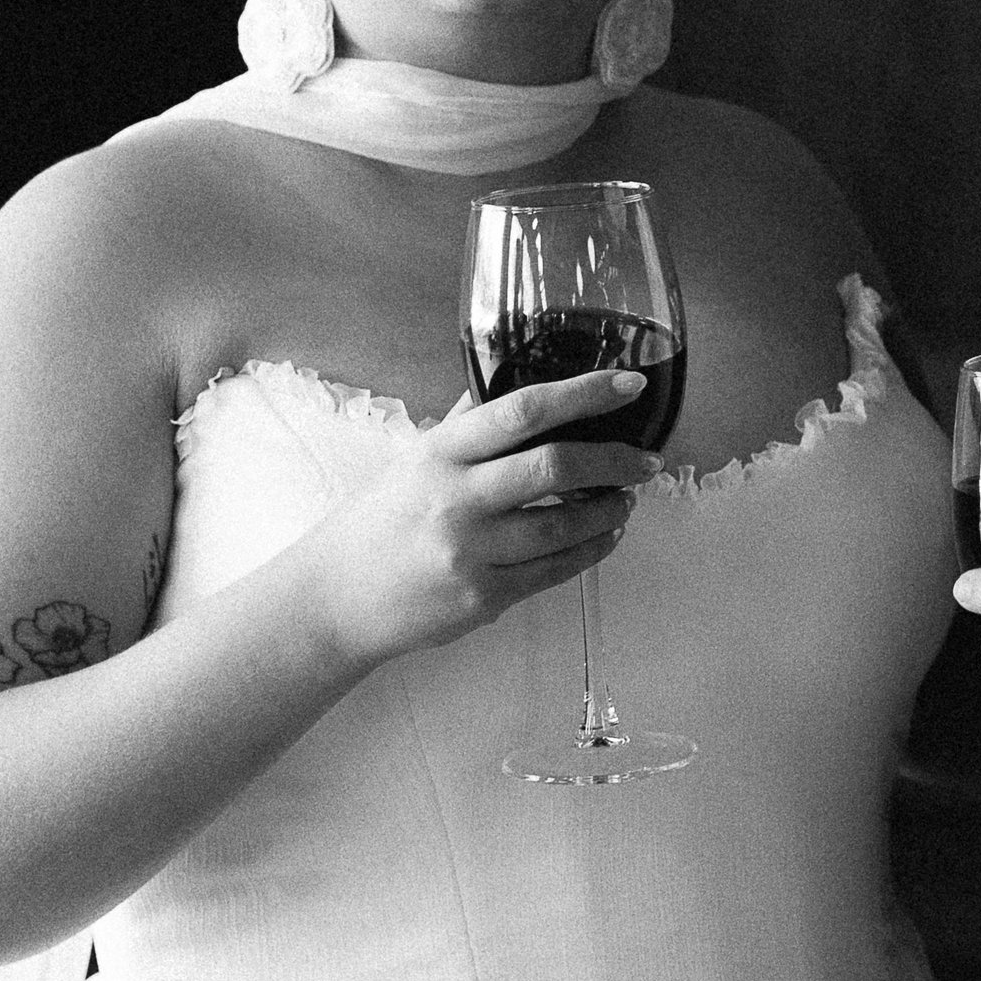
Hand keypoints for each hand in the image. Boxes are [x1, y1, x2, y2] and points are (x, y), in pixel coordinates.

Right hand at [291, 368, 662, 679]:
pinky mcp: (483, 596)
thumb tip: (509, 380)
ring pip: (566, 524)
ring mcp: (471, 550)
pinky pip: (556, 569)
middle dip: (616, 460)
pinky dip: (591, 549)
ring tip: (626, 499)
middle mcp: (456, 497)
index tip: (630, 384)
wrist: (333, 600)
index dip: (584, 393)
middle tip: (647, 458)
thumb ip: (465, 426)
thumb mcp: (413, 460)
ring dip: (610, 510)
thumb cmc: (377, 522)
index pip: (523, 409)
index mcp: (441, 452)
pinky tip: (604, 535)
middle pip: (556, 467)